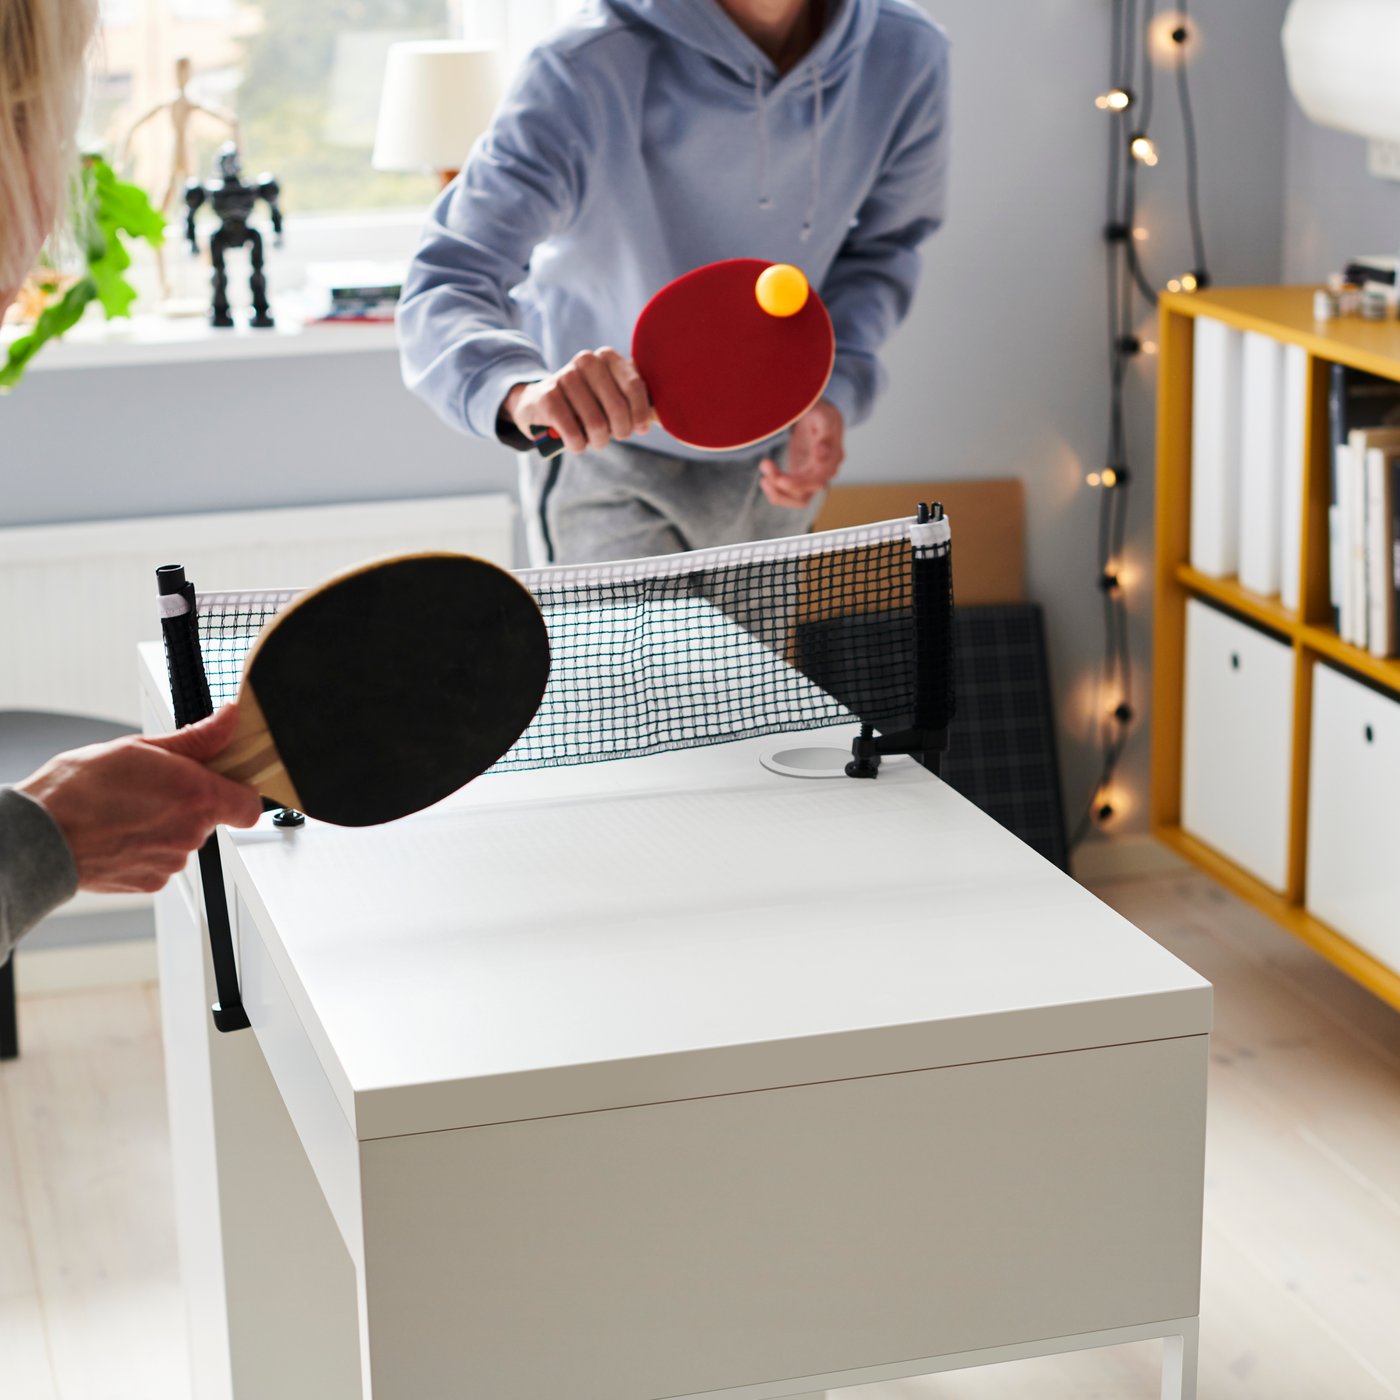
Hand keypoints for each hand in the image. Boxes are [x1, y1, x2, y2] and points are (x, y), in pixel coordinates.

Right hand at [16, 704, 264, 893]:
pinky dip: (147, 847)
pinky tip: (120, 831)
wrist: (40, 836)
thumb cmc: (80, 789)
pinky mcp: (150, 882)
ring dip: (165, 824)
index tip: (221, 781)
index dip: (239, 792)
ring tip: (128, 809)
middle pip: (210, 818)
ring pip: (183, 838)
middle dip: (190, 802)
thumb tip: (228, 719)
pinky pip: (162, 860)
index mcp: (198, 797)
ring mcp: (171, 862)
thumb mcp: (140, 747)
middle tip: (154, 787)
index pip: (250, 805)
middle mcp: (191, 834)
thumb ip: (196, 739)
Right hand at [505, 347, 651, 454]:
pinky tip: (575, 442)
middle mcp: (586, 361)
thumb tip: (658, 416)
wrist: (539, 403)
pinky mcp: (547, 397)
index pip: (634, 386)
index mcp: (607, 357)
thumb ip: (633, 399)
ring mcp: (565, 377)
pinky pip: (574, 434)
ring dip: (598, 441)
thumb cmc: (586, 403)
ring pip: (596, 424)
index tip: (640, 429)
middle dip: (620, 431)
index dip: (640, 414)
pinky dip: (578, 445)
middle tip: (614, 436)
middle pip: (618, 408)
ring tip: (593, 440)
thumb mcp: (610, 394)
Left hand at [760, 400, 844, 508]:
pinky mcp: (802, 480)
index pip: (818, 480)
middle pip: (806, 493)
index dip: (799, 483)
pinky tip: (765, 478)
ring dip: (778, 492)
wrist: (818, 418)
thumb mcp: (823, 416)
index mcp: (834, 458)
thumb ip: (824, 434)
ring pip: (798, 499)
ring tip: (764, 475)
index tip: (779, 479)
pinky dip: (776, 491)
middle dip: (782, 485)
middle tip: (764, 464)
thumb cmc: (820, 414)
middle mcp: (826, 473)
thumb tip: (822, 455)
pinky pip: (790, 495)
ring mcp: (814, 479)